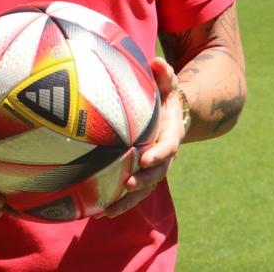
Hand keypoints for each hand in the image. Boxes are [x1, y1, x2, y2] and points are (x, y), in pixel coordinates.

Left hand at [100, 57, 186, 217]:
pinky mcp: (142, 174)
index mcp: (171, 133)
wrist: (172, 114)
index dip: (158, 154)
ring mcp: (154, 167)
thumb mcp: (168, 83)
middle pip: (157, 173)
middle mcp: (165, 154)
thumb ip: (165, 74)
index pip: (168, 146)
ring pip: (144, 188)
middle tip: (127, 185)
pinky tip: (101, 213)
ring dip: (129, 200)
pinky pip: (134, 192)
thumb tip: (157, 62)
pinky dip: (120, 203)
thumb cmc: (164, 95)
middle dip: (143, 180)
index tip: (144, 158)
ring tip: (109, 210)